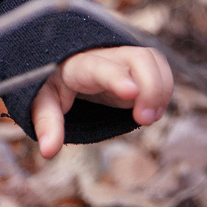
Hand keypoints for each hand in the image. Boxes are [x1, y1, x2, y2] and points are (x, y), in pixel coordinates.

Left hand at [31, 45, 172, 159]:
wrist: (63, 65)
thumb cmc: (52, 84)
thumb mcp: (42, 102)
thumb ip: (46, 123)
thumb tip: (47, 151)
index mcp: (78, 65)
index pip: (99, 67)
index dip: (116, 77)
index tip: (130, 93)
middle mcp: (105, 55)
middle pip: (138, 58)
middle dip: (150, 88)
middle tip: (144, 120)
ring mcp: (123, 58)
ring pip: (153, 61)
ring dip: (160, 90)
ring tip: (148, 118)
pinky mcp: (137, 65)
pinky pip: (159, 68)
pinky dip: (164, 90)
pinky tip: (153, 111)